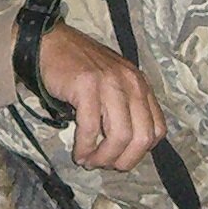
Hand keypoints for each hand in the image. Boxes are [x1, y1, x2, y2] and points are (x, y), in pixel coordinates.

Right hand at [35, 23, 165, 171]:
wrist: (50, 43)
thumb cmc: (80, 68)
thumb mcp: (114, 83)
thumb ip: (125, 108)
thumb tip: (125, 148)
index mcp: (141, 85)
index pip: (157, 129)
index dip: (140, 151)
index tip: (121, 157)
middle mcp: (131, 83)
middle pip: (142, 138)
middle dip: (124, 160)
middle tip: (105, 165)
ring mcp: (110, 83)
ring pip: (120, 136)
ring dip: (104, 157)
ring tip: (89, 161)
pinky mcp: (87, 86)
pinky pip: (90, 128)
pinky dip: (85, 148)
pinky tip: (78, 153)